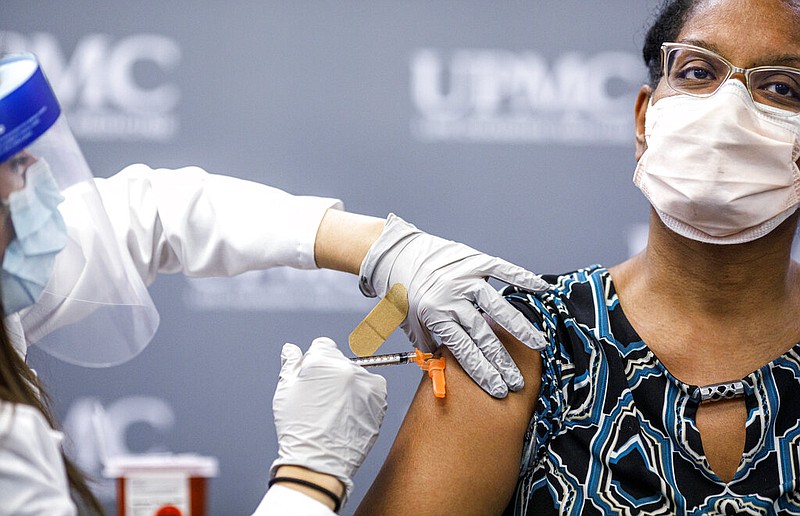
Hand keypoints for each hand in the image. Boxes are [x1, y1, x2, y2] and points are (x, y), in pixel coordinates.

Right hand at [270, 337, 387, 502]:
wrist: (319, 462)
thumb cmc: (299, 429)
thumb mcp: (285, 392)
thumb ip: (290, 364)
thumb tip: (291, 349)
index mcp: (322, 362)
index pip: (322, 346)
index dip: (315, 363)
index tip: (314, 380)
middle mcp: (348, 369)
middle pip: (340, 361)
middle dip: (332, 374)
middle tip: (323, 399)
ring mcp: (366, 384)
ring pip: (358, 375)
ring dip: (350, 385)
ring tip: (337, 410)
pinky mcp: (380, 400)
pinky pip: (373, 390)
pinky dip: (364, 398)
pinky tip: (350, 414)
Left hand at [359, 214, 549, 397]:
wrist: (398, 254)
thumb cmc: (404, 292)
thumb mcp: (410, 322)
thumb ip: (429, 345)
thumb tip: (444, 369)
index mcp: (434, 315)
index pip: (464, 350)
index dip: (482, 371)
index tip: (498, 388)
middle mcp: (451, 297)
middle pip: (483, 335)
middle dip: (501, 362)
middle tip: (517, 380)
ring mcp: (464, 278)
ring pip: (496, 306)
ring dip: (518, 328)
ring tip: (537, 344)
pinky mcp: (474, 261)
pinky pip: (502, 269)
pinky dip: (522, 278)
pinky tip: (540, 290)